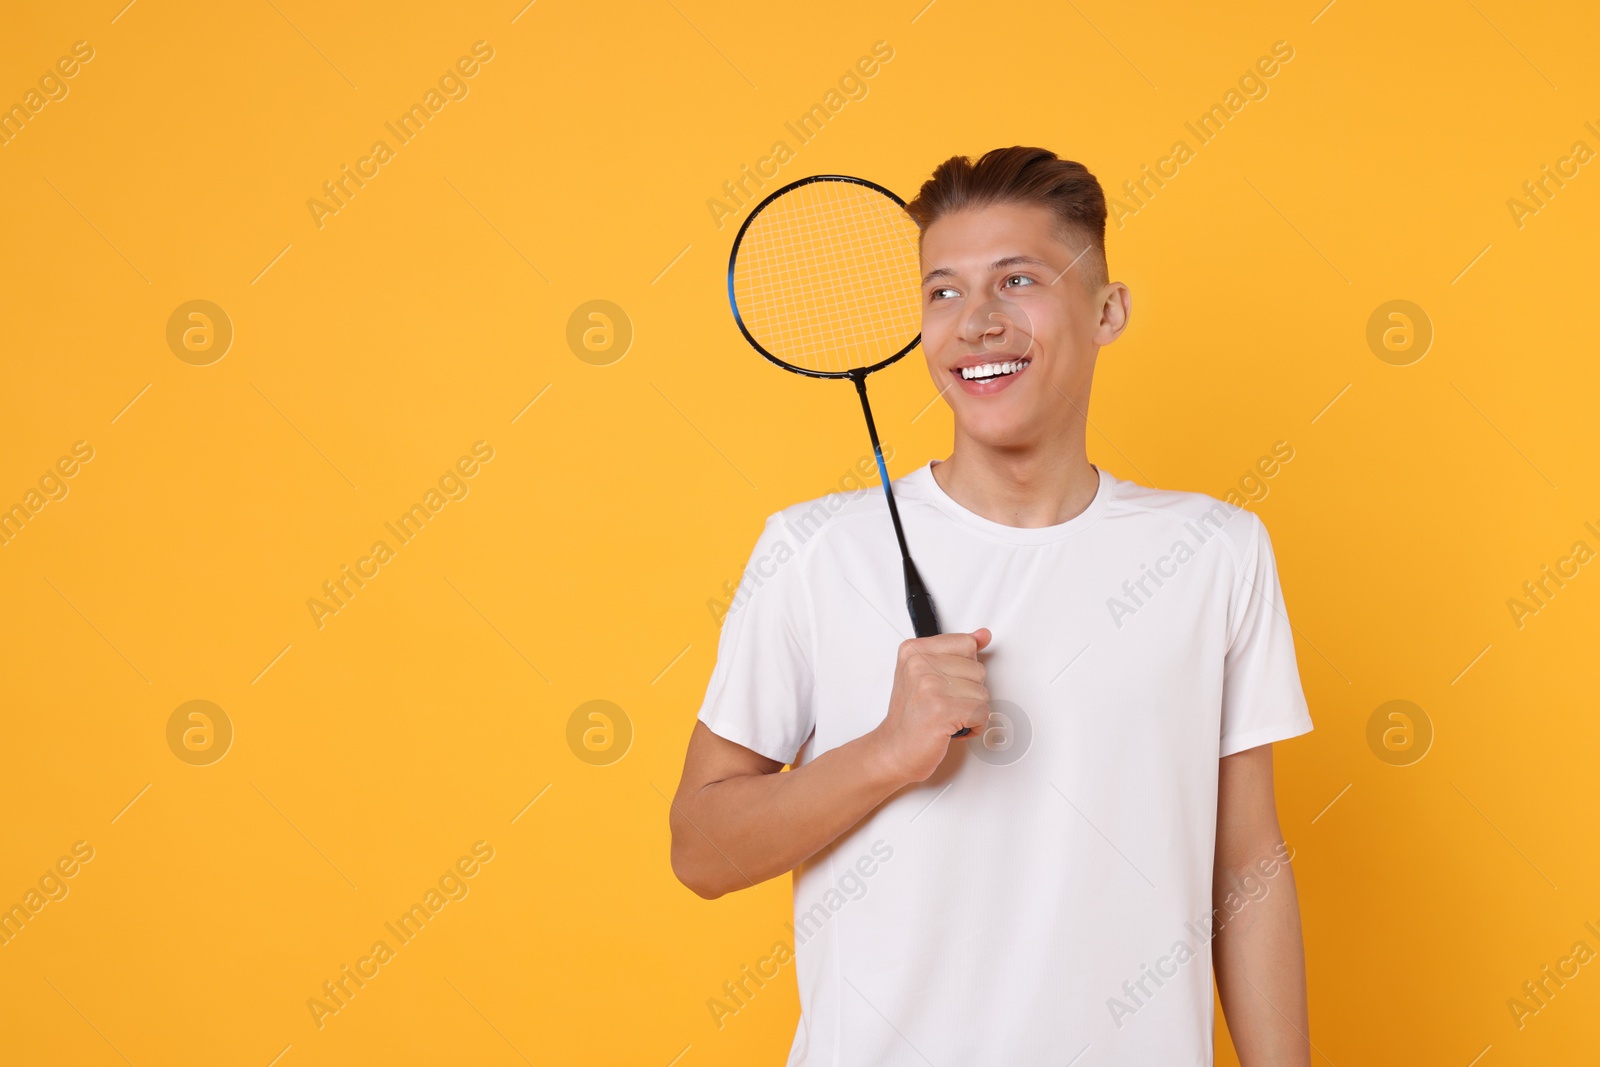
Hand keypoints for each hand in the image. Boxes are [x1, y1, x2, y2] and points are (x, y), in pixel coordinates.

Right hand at [872, 629, 991, 784]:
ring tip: (948, 716)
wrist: (894, 750)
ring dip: (972, 711)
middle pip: (978, 669)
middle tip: (944, 704)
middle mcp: (919, 664)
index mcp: (914, 650)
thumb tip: (983, 635)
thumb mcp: (928, 675)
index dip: (964, 669)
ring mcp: (929, 686)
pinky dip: (975, 726)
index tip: (948, 683)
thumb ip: (957, 653)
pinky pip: (982, 713)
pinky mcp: (941, 709)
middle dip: (969, 693)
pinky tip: (954, 727)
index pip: (967, 643)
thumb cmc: (911, 717)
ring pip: (983, 693)